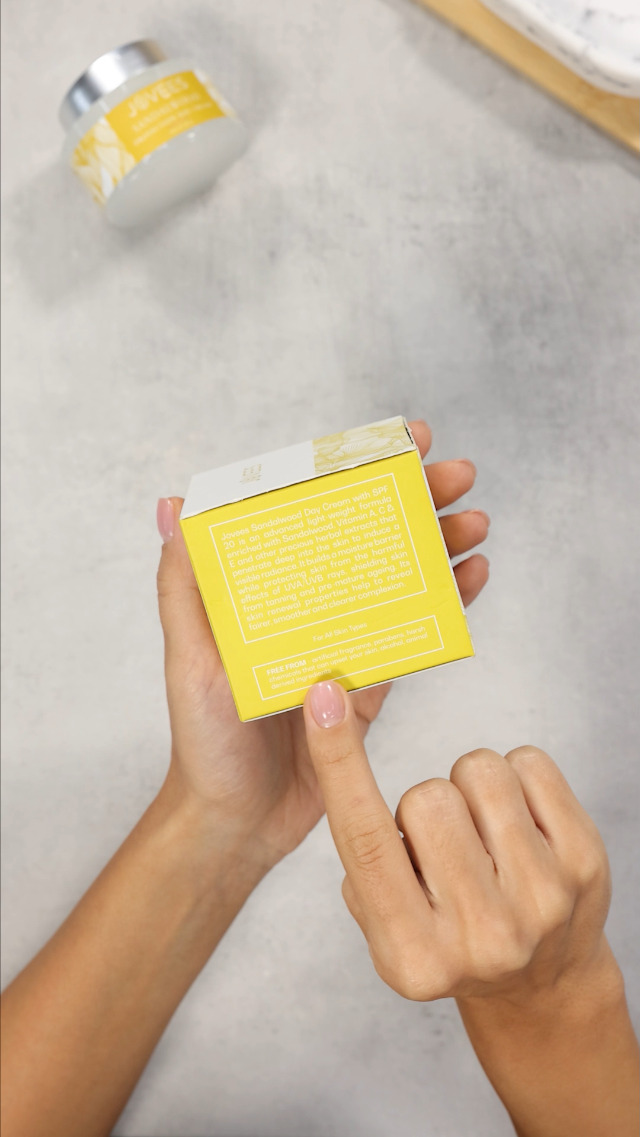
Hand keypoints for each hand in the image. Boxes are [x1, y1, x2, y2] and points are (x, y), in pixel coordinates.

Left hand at [155, 421, 489, 874]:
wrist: (237, 823)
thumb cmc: (202, 740)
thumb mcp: (189, 657)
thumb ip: (184, 587)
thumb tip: (171, 503)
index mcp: (268, 588)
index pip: (316, 512)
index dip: (358, 472)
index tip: (400, 439)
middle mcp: (310, 605)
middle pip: (370, 536)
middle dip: (416, 501)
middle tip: (456, 476)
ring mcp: (345, 640)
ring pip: (402, 578)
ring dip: (441, 545)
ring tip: (475, 524)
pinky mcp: (373, 684)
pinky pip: (414, 634)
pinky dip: (447, 604)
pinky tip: (472, 579)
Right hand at [302, 687, 610, 1001]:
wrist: (540, 982)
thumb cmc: (446, 936)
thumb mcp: (383, 925)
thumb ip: (360, 855)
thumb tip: (340, 741)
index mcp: (412, 952)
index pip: (363, 838)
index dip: (337, 760)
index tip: (324, 696)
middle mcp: (480, 934)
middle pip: (427, 796)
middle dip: (427, 805)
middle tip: (444, 844)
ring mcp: (541, 899)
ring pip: (479, 770)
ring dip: (471, 787)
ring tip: (483, 832)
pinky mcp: (585, 863)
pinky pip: (529, 763)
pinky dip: (516, 778)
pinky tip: (519, 822)